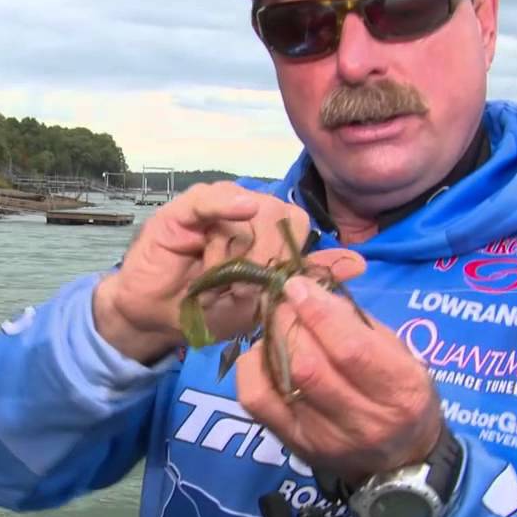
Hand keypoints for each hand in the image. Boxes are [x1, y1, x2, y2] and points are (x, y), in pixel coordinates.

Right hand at [92, 181, 311, 363]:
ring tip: (217, 278)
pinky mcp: (188, 208)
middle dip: (267, 259)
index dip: (292, 258)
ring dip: (239, 253)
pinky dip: (228, 204)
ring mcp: (217, 207)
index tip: (279, 289)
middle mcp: (245, 213)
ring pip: (251, 212)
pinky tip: (241, 209)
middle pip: (279, 218)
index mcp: (267, 232)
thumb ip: (308, 280)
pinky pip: (213, 199)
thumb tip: (359, 262)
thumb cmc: (209, 310)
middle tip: (242, 289)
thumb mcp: (264, 304)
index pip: (297, 228)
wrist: (157, 318)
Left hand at [236, 249, 442, 483]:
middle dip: (288, 322)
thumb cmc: (400, 393)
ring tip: (277, 325)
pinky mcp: (297, 445)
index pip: (349, 348)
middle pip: (308, 365)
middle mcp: (365, 420)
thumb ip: (358, 323)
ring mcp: (327, 438)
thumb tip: (310, 292)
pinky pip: (257, 400)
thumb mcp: (399, 353)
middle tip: (284, 302)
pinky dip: (252, 368)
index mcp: (400, 389)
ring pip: (281, 382)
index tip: (298, 286)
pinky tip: (264, 355)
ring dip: (271, 341)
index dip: (317, 311)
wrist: (402, 458)